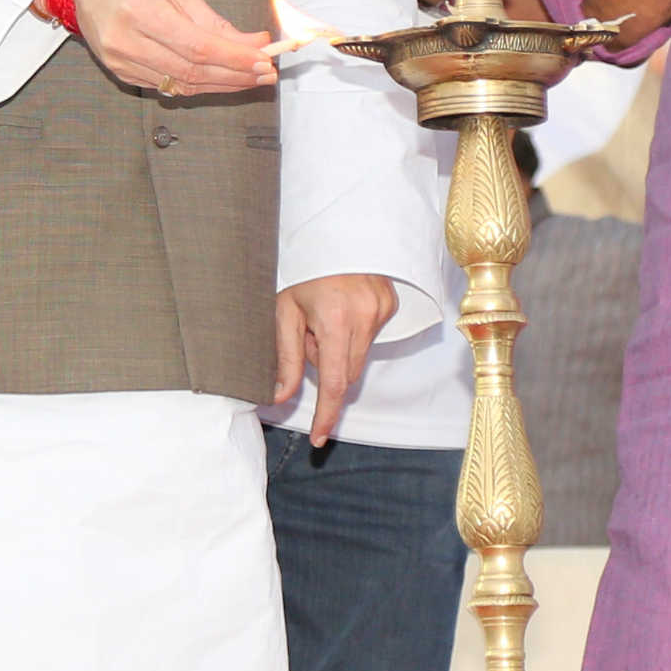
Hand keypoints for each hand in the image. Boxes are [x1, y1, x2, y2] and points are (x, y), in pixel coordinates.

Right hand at [64, 0, 275, 97]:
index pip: (198, 48)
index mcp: (141, 12)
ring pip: (180, 85)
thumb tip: (250, 43)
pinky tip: (218, 79)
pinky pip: (165, 86)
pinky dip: (196, 85)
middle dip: (235, 76)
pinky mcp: (118, 72)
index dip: (235, 59)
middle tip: (266, 73)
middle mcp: (126, 42)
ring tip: (250, 78)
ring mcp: (119, 61)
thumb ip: (211, 18)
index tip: (264, 60)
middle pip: (191, 72)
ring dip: (220, 84)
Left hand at [271, 272, 395, 443]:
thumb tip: (280, 398)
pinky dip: (352, 332)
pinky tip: (340, 308)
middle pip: (345, 371)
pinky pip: (369, 336)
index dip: (326, 414)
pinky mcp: (390, 303)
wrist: (331, 231)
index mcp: (336, 320)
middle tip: (308, 334)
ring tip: (324, 316)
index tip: (319, 439)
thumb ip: (285, 359)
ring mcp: (382, 309)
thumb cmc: (302, 269)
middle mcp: (366, 316)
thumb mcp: (284, 311)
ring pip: (358, 355)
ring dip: (339, 349)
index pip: (334, 383)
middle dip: (324, 364)